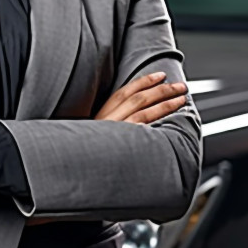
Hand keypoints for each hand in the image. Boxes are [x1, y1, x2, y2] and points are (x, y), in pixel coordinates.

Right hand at [24, 73, 187, 226]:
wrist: (66, 173)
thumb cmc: (83, 157)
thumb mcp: (92, 137)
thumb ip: (109, 128)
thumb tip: (130, 126)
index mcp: (100, 116)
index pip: (124, 92)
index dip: (143, 81)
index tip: (160, 75)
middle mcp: (106, 121)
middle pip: (138, 98)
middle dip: (162, 90)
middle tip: (180, 86)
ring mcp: (113, 133)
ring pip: (143, 112)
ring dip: (165, 104)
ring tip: (181, 99)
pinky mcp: (119, 146)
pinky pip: (141, 131)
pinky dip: (156, 123)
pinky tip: (171, 121)